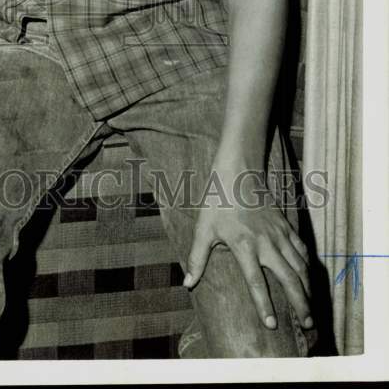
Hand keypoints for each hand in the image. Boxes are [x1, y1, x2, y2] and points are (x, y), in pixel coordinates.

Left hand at [182, 166, 313, 331]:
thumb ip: (197, 257)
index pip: (257, 282)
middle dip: (300, 304)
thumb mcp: (203, 228)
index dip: (264, 305)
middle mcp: (266, 243)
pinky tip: (309, 278)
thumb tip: (187, 283)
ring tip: (310, 309)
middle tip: (306, 324)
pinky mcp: (286, 226)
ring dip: (307, 289)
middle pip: (289, 279)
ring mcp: (279, 235)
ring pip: (300, 267)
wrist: (238, 172)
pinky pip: (301, 250)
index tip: (272, 325)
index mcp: (244, 245)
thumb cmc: (217, 200)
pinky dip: (308, 266)